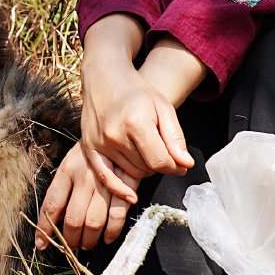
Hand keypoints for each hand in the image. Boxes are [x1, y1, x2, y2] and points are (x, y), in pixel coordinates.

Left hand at [37, 146, 138, 251]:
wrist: (120, 133)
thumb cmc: (92, 152)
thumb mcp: (71, 162)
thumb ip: (63, 188)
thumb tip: (51, 219)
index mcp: (67, 171)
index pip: (52, 205)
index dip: (45, 228)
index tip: (42, 244)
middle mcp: (84, 178)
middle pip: (73, 219)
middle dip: (71, 240)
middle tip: (71, 247)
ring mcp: (105, 183)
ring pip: (94, 222)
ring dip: (90, 240)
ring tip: (88, 245)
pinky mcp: (125, 187)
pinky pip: (117, 216)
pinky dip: (112, 232)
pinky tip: (107, 238)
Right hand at [80, 68, 193, 182]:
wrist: (105, 78)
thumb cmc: (137, 92)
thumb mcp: (163, 108)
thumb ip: (175, 137)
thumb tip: (186, 164)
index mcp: (136, 123)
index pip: (160, 161)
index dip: (175, 166)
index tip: (181, 163)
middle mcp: (115, 135)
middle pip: (145, 169)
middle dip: (159, 165)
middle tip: (162, 152)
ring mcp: (100, 143)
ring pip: (130, 174)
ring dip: (142, 169)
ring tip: (145, 152)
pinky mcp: (89, 148)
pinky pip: (105, 177)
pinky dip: (119, 189)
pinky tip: (131, 195)